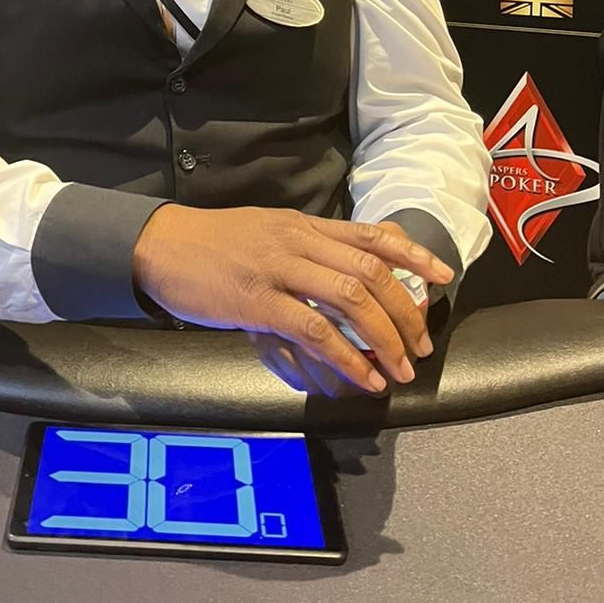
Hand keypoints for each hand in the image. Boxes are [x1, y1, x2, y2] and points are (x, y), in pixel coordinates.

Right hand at [132, 206, 451, 394]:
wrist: (160, 245)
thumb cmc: (210, 244)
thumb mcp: (264, 231)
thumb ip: (303, 247)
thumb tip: (340, 274)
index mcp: (301, 224)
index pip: (369, 235)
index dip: (413, 256)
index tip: (443, 276)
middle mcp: (296, 240)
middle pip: (369, 271)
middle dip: (405, 311)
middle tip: (420, 344)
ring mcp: (277, 269)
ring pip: (349, 298)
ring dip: (383, 337)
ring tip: (400, 368)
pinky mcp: (256, 300)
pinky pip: (313, 329)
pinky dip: (346, 356)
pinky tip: (361, 377)